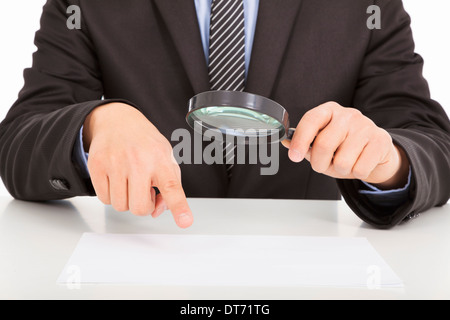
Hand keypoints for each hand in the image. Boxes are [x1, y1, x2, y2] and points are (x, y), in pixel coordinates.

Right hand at [83, 102, 192, 227]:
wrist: (117, 120)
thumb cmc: (145, 143)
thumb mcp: (166, 158)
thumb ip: (170, 186)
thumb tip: (158, 210)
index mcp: (161, 159)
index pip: (172, 187)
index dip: (179, 206)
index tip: (185, 221)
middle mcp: (139, 161)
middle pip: (140, 208)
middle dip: (143, 206)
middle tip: (144, 191)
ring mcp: (116, 163)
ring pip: (120, 206)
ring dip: (126, 200)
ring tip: (130, 182)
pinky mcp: (97, 166)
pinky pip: (104, 199)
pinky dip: (111, 194)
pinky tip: (117, 179)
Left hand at [282, 102, 409, 188]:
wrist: (376, 151)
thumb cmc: (344, 147)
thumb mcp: (322, 144)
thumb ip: (305, 145)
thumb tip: (286, 142)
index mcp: (329, 110)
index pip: (311, 120)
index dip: (300, 140)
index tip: (294, 157)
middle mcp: (347, 114)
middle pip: (324, 145)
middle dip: (319, 163)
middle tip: (322, 165)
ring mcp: (365, 126)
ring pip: (342, 161)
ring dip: (340, 170)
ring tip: (345, 162)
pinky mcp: (380, 140)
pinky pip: (360, 168)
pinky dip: (356, 173)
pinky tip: (359, 163)